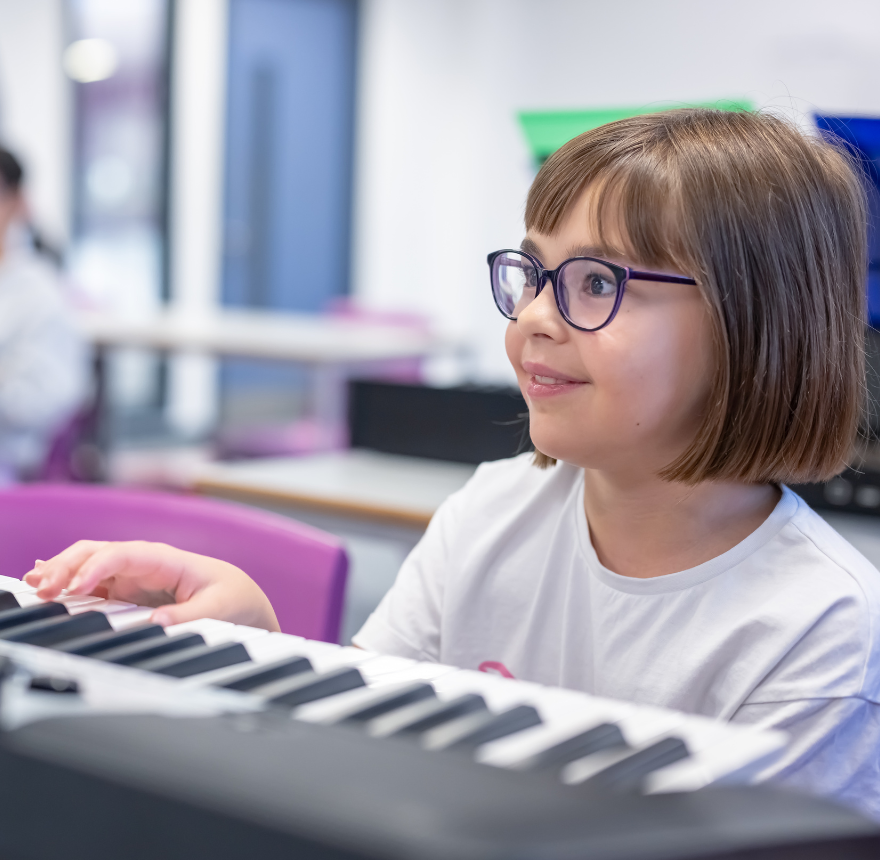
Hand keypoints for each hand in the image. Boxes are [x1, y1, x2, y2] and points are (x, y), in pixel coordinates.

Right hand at [23, 541, 279, 631]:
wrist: (242, 600)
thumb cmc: (233, 598)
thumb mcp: (220, 609)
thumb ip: (189, 616)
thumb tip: (156, 622)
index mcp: (167, 560)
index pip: (124, 554)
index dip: (97, 567)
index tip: (75, 588)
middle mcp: (145, 563)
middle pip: (98, 553)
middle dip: (67, 564)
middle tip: (42, 588)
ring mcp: (134, 575)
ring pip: (89, 564)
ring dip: (61, 571)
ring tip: (35, 585)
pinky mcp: (128, 590)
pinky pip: (93, 581)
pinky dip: (68, 580)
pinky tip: (45, 582)